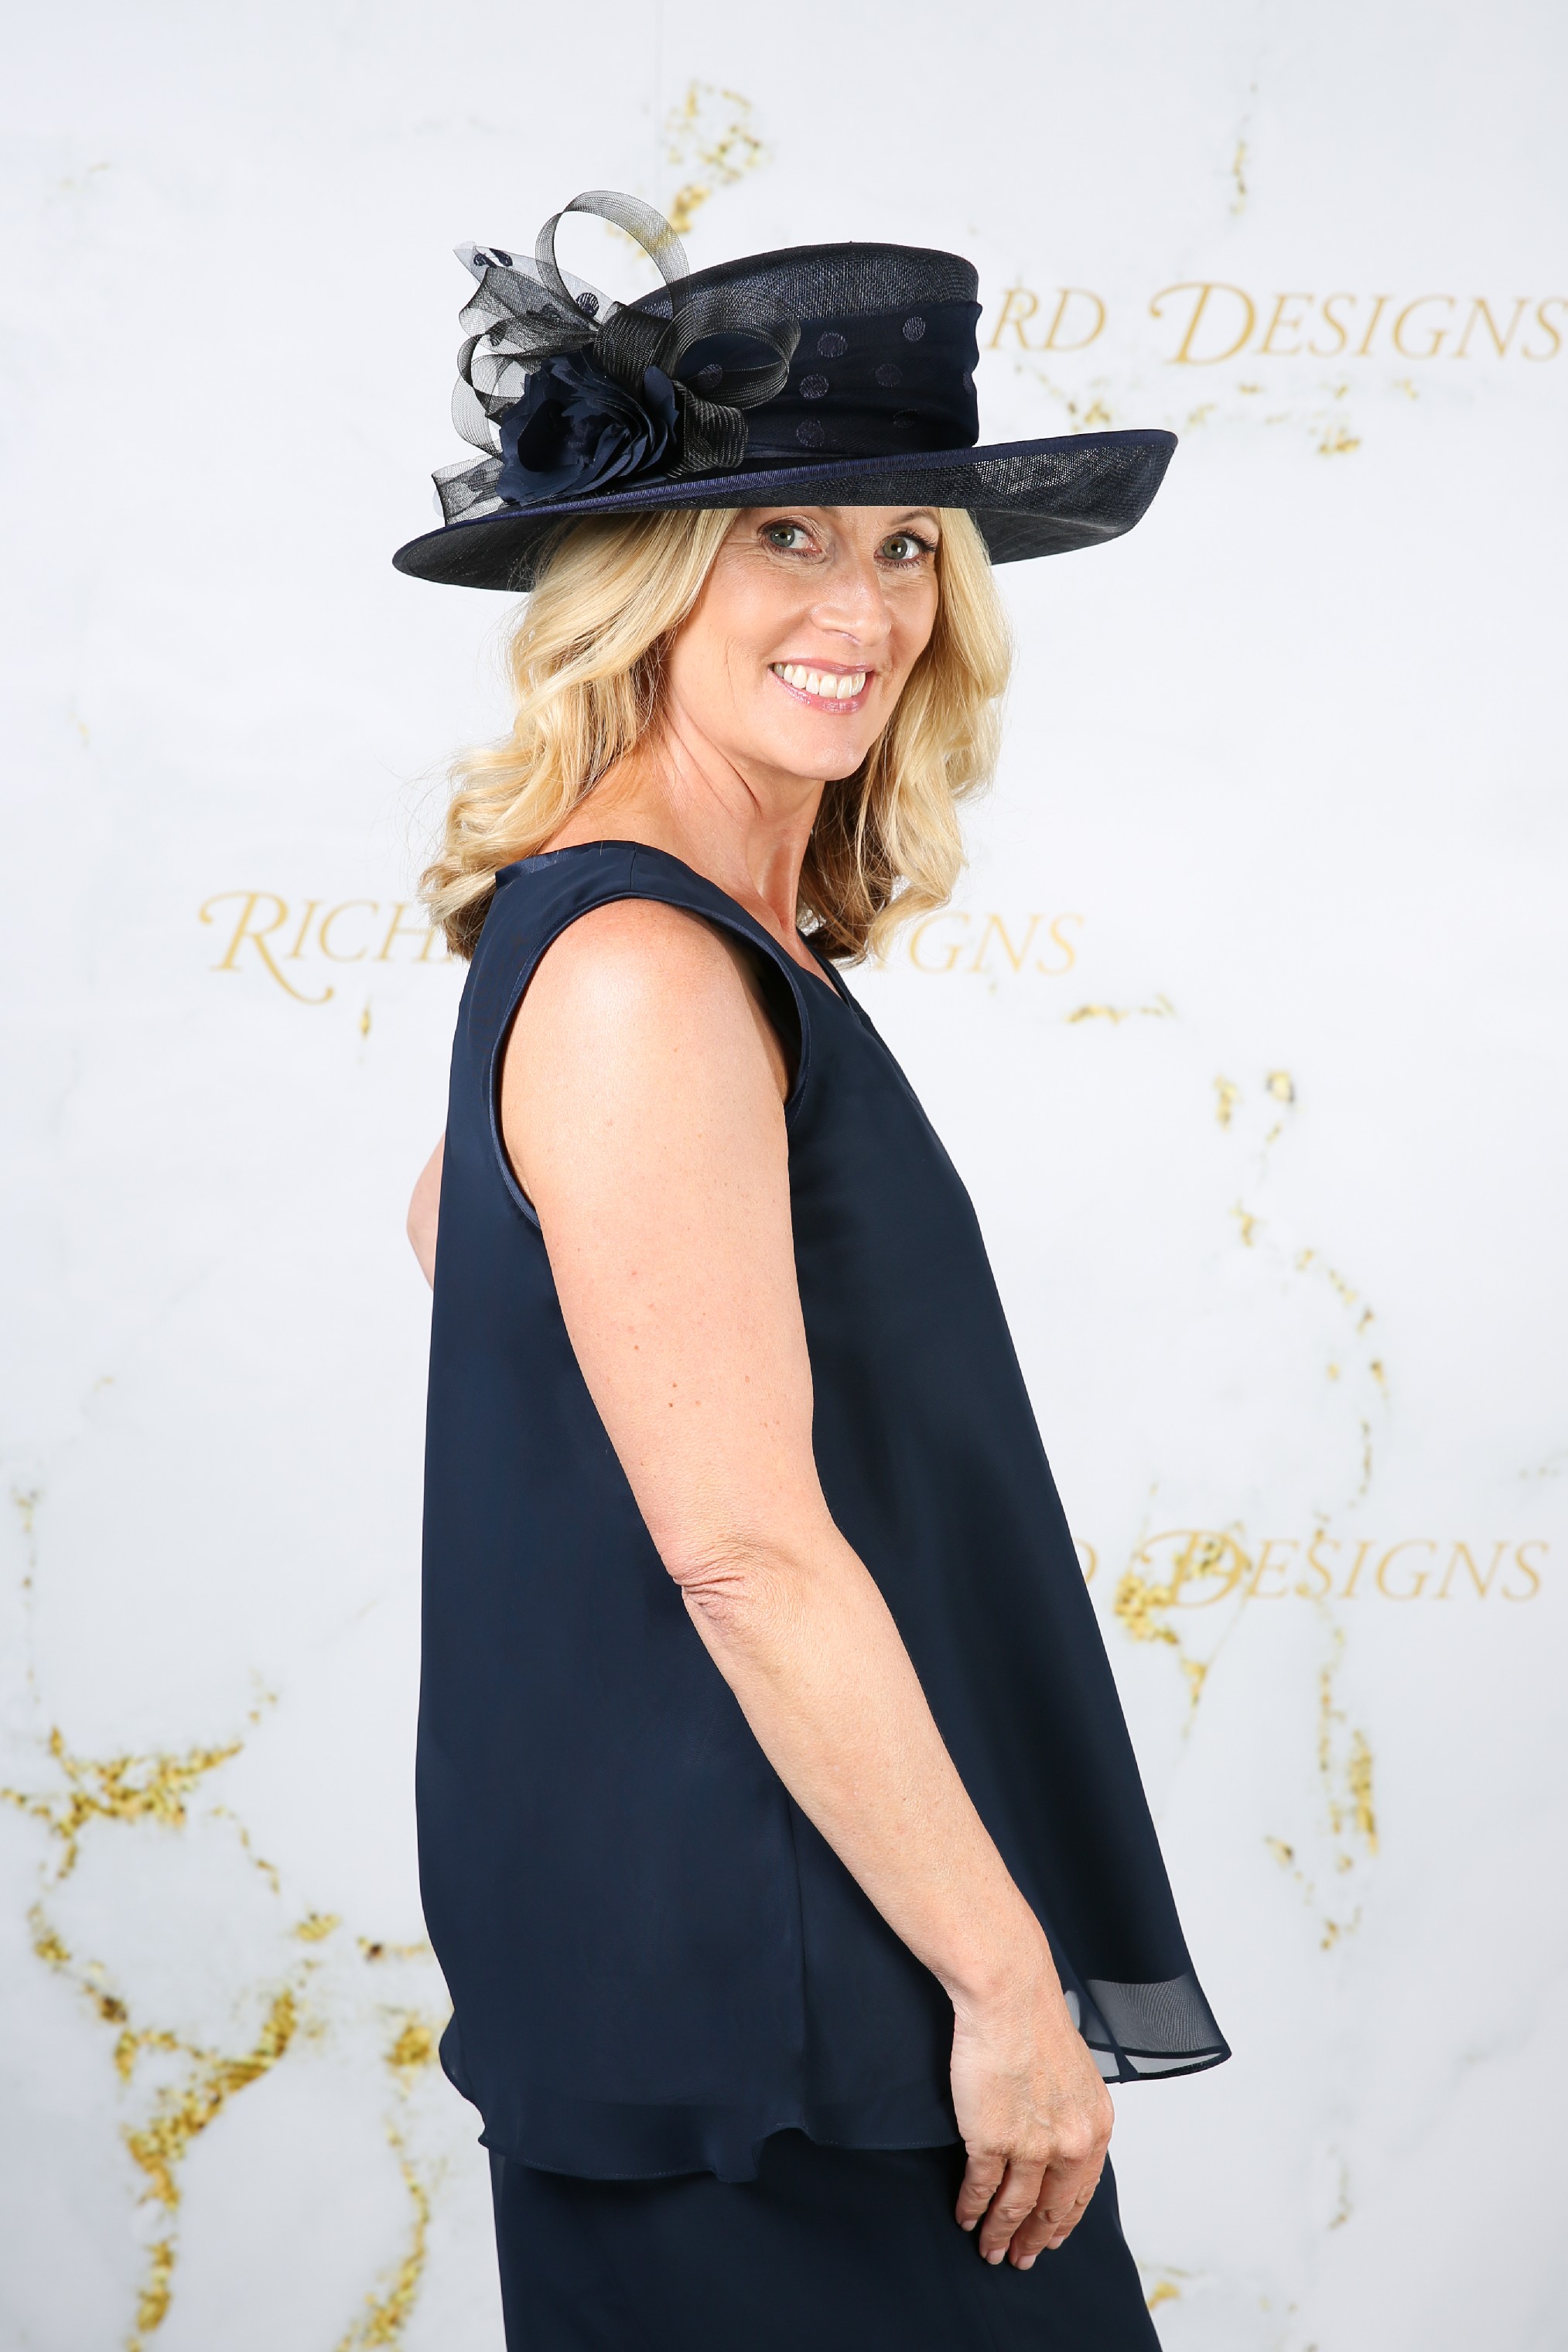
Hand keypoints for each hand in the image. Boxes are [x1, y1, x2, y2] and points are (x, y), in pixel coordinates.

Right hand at [949, 1942, 1113, 2269]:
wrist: (1008, 1994)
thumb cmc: (1035, 2020)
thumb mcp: (1076, 2075)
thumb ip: (1071, 2113)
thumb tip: (1059, 2140)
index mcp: (1095, 2126)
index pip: (1081, 2192)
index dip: (1063, 2221)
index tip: (1052, 2239)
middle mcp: (1071, 2143)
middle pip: (1051, 2209)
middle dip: (1034, 2240)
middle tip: (1020, 2259)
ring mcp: (1032, 2145)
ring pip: (1015, 2207)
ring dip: (999, 2233)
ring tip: (989, 2248)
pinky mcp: (992, 2139)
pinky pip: (981, 2187)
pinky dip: (971, 2208)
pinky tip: (965, 2216)